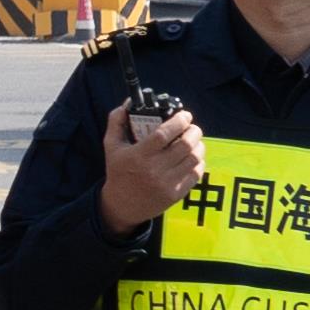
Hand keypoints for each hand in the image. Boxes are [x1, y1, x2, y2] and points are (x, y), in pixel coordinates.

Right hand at [100, 102, 207, 232]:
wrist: (122, 205)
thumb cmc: (118, 172)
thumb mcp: (111, 146)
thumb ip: (116, 122)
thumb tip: (127, 103)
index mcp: (138, 155)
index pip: (164, 134)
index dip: (179, 121)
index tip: (184, 115)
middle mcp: (154, 169)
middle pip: (185, 145)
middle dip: (194, 131)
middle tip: (192, 127)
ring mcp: (167, 183)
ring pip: (194, 159)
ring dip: (199, 145)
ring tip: (194, 140)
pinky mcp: (176, 194)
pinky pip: (196, 174)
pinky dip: (199, 162)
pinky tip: (194, 157)